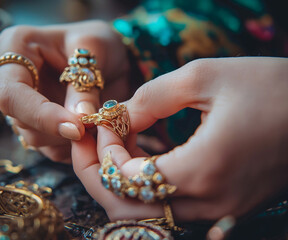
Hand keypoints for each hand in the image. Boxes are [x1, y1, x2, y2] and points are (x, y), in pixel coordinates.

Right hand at [0, 20, 129, 161]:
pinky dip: (71, 147)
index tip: (77, 128)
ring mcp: (24, 104)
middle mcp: (11, 78)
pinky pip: (49, 147)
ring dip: (67, 140)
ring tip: (97, 126)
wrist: (108, 56)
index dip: (42, 115)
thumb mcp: (95, 49)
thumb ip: (84, 85)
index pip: (13, 93)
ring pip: (33, 137)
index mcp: (15, 47)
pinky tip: (90, 134)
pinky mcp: (38, 122)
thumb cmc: (98, 42)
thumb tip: (79, 119)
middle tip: (94, 127)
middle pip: (20, 119)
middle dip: (58, 130)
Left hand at [72, 57, 287, 220]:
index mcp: (202, 171)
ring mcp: (218, 211)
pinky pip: (169, 206)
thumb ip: (151, 97)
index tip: (104, 121)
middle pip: (128, 207)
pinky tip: (140, 156)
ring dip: (119, 182)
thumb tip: (116, 116)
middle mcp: (208, 203)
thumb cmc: (273, 89)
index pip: (127, 178)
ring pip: (147, 212)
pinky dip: (144, 186)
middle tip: (87, 143)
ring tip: (110, 146)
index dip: (105, 150)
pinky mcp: (224, 206)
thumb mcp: (206, 77)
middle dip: (98, 175)